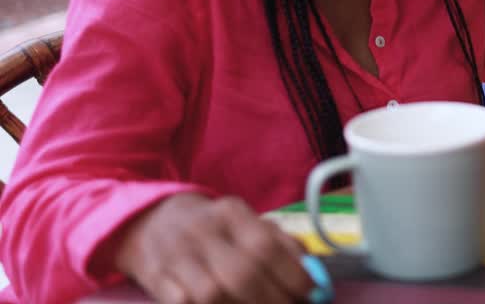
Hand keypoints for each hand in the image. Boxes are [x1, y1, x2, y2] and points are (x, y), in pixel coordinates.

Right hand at [115, 193, 314, 303]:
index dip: (293, 275)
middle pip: (243, 274)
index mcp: (231, 212)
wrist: (147, 223)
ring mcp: (176, 258)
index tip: (313, 293)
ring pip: (213, 294)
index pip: (267, 246)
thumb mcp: (245, 222)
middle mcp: (202, 232)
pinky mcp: (157, 281)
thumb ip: (281, 243)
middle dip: (274, 300)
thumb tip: (314, 271)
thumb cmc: (211, 228)